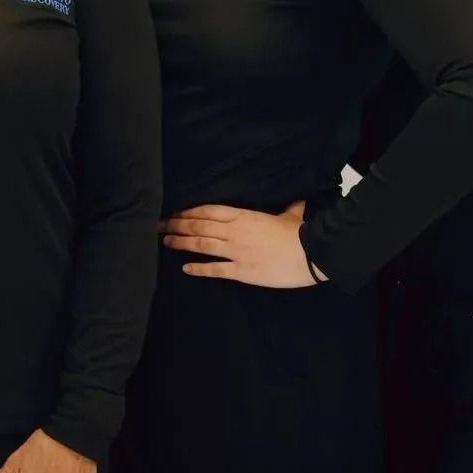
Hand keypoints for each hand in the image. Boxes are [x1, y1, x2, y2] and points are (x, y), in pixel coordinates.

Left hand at [161, 200, 321, 287]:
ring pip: (201, 245)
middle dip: (177, 225)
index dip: (189, 212)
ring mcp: (236, 252)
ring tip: (166, 242)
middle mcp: (235, 232)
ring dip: (181, 242)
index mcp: (244, 216)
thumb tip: (299, 201)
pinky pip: (214, 269)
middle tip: (160, 226)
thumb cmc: (302, 234)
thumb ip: (289, 207)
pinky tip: (185, 268)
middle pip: (199, 226)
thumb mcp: (292, 214)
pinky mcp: (241, 272)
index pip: (209, 211)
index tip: (175, 213)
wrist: (312, 255)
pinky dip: (198, 268)